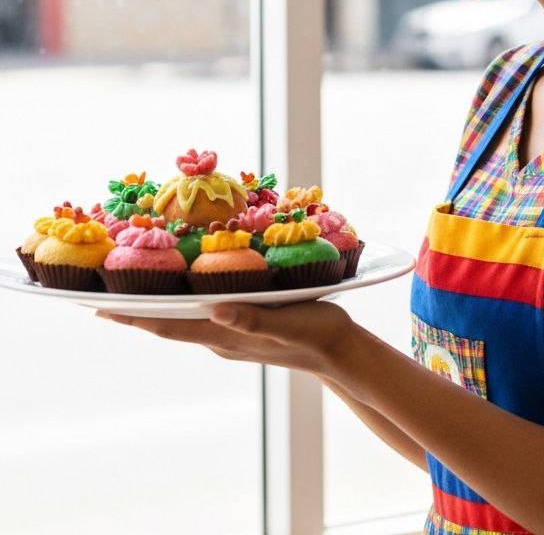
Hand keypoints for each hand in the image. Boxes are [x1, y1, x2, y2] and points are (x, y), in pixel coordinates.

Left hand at [96, 299, 353, 376]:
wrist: (340, 353)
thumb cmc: (317, 333)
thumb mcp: (287, 322)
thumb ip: (252, 319)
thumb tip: (215, 310)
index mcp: (226, 335)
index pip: (170, 326)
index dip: (136, 317)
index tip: (100, 309)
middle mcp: (221, 338)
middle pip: (169, 325)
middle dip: (136, 313)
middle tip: (102, 298)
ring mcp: (232, 337)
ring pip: (184, 322)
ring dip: (158, 310)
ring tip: (134, 293)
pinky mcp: (244, 330)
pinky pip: (203, 319)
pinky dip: (184, 307)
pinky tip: (187, 294)